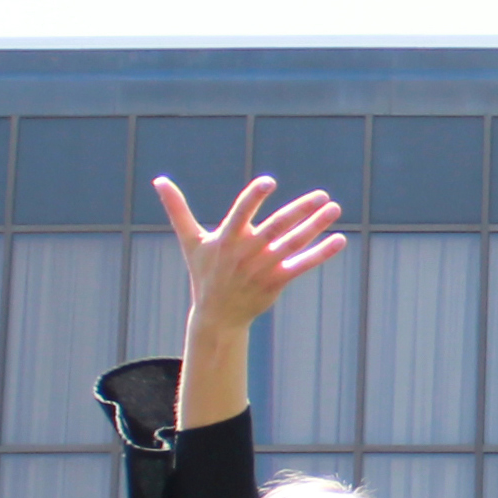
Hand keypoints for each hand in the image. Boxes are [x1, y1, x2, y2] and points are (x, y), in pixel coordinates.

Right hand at [153, 174, 347, 337]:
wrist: (217, 316)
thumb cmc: (205, 273)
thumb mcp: (190, 241)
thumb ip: (177, 209)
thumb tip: (158, 181)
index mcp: (227, 238)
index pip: (242, 212)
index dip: (254, 197)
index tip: (269, 182)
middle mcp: (247, 251)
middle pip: (277, 227)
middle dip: (300, 211)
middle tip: (322, 195)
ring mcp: (264, 267)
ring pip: (294, 243)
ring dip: (316, 226)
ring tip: (334, 207)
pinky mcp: (277, 281)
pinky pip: (302, 264)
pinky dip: (321, 253)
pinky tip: (339, 240)